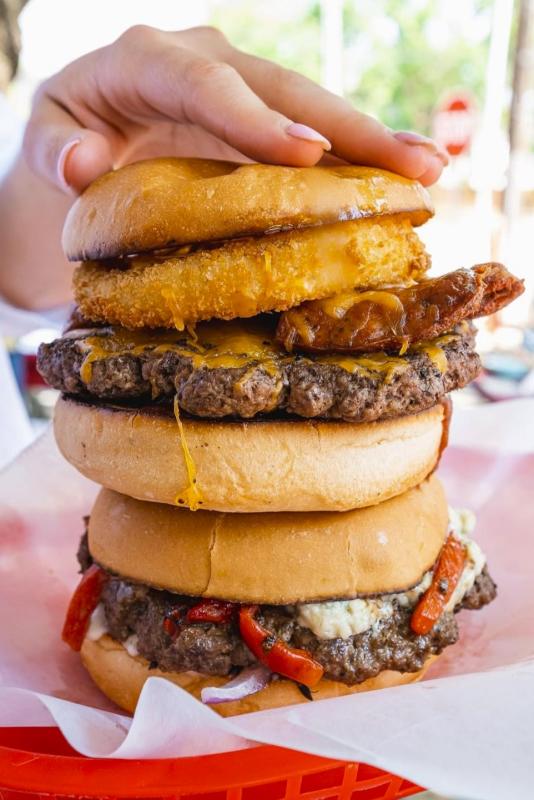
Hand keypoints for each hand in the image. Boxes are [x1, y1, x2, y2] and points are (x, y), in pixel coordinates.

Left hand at [23, 25, 447, 194]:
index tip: (304, 155)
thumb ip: (54, 152)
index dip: (255, 116)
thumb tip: (83, 164)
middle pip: (281, 90)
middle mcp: (205, 66)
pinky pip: (312, 142)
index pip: (204, 81)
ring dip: (372, 144)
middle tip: (409, 165)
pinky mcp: (259, 127)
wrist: (84, 146)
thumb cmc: (63, 141)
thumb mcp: (45, 142)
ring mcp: (239, 96)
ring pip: (311, 113)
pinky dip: (355, 163)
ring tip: (429, 173)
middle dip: (347, 128)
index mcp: (145, 61)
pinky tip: (401, 182)